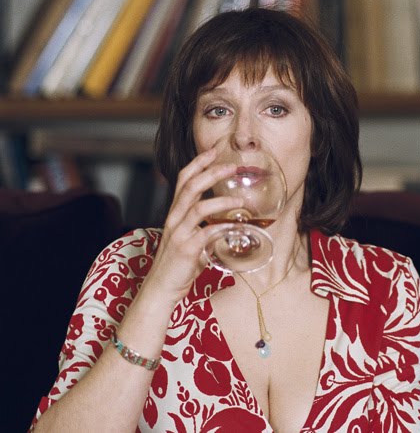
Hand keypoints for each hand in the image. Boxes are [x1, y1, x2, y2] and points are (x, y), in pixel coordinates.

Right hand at [140, 148, 243, 305]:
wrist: (161, 288)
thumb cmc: (178, 265)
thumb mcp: (190, 239)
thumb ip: (205, 228)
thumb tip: (230, 223)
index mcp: (175, 213)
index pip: (183, 179)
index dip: (198, 163)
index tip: (214, 150)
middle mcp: (174, 218)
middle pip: (190, 186)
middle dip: (211, 172)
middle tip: (232, 165)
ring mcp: (179, 233)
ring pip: (198, 207)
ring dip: (221, 200)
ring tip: (240, 199)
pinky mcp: (187, 249)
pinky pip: (208, 233)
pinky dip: (225, 227)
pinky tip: (238, 226)